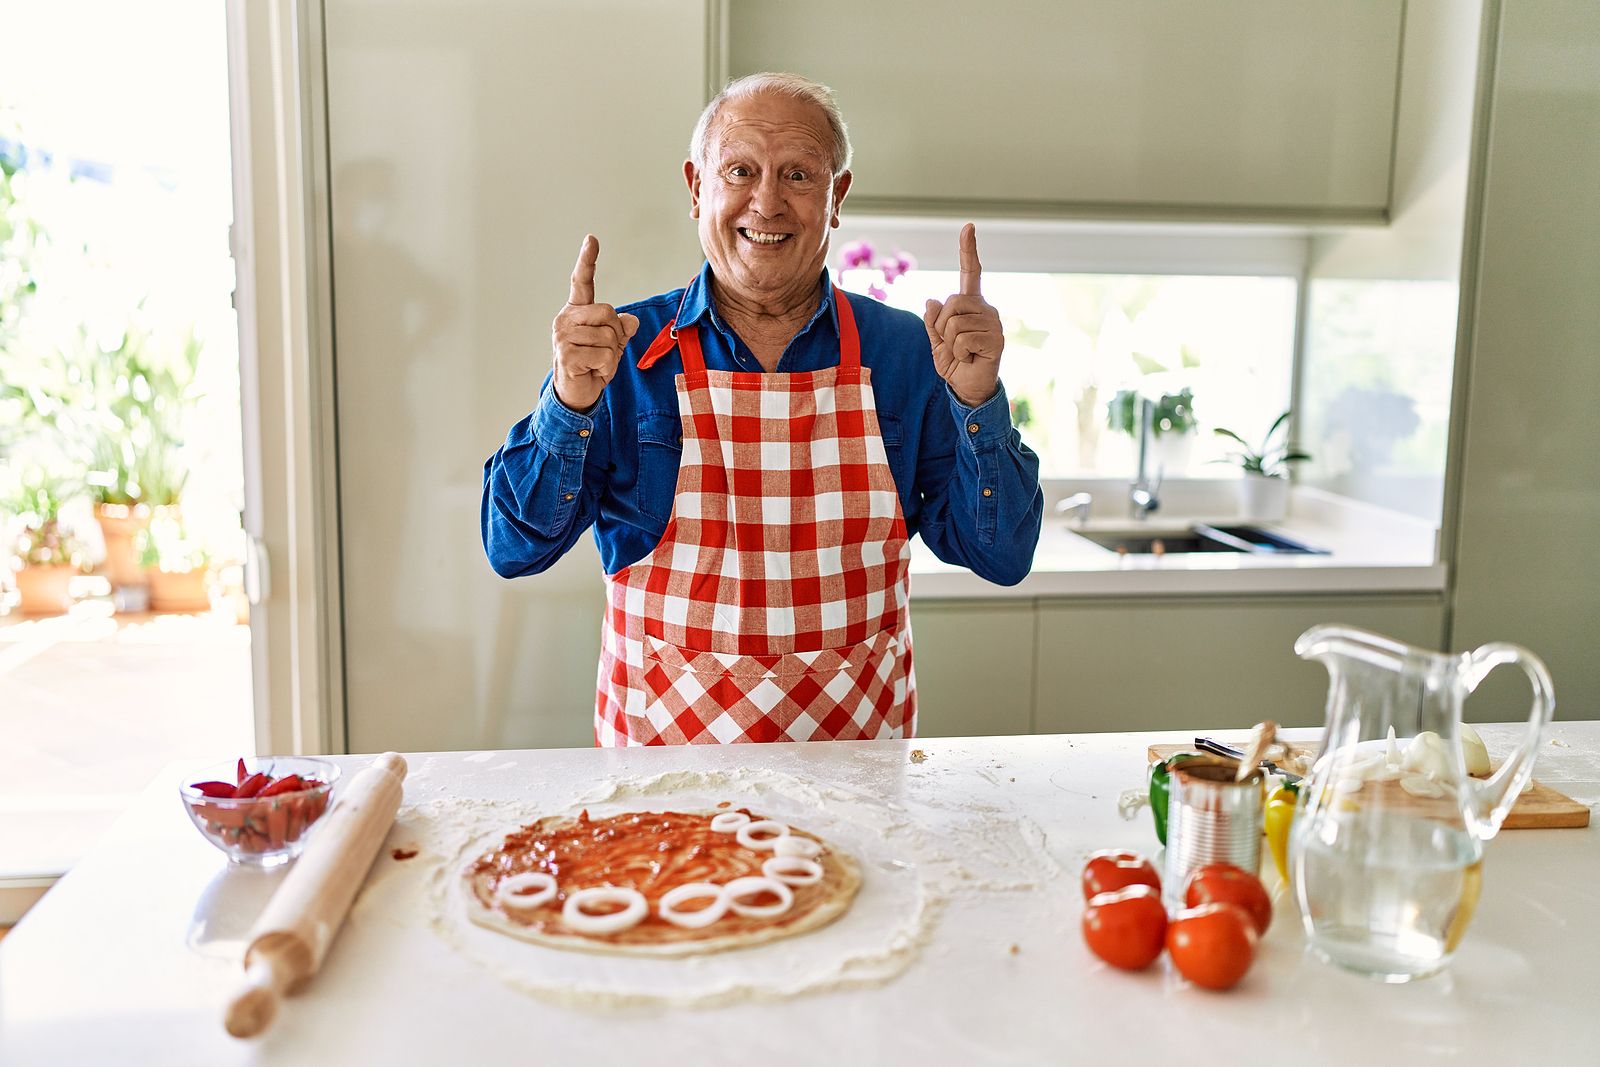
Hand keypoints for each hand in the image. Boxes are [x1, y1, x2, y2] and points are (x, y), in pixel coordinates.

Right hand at [551, 234, 639, 410]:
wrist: (576, 394)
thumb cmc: (592, 366)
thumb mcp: (612, 345)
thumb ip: (621, 330)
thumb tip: (631, 321)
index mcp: (576, 312)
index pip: (582, 282)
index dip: (587, 260)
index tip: (592, 239)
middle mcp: (566, 320)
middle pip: (608, 312)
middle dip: (615, 334)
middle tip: (604, 351)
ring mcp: (563, 337)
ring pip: (609, 336)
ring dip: (611, 355)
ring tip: (597, 364)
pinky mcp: (566, 355)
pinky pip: (605, 355)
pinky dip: (606, 368)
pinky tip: (593, 372)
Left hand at [923, 223, 1003, 408]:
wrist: (968, 388)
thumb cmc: (955, 363)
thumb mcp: (936, 341)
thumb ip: (933, 321)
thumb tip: (932, 300)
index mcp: (970, 305)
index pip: (970, 272)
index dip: (968, 249)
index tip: (968, 226)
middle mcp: (985, 308)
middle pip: (951, 302)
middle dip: (941, 326)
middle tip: (952, 344)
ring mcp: (993, 323)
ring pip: (954, 322)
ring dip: (950, 342)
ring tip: (963, 352)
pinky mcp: (996, 339)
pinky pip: (962, 339)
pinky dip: (959, 353)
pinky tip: (971, 358)